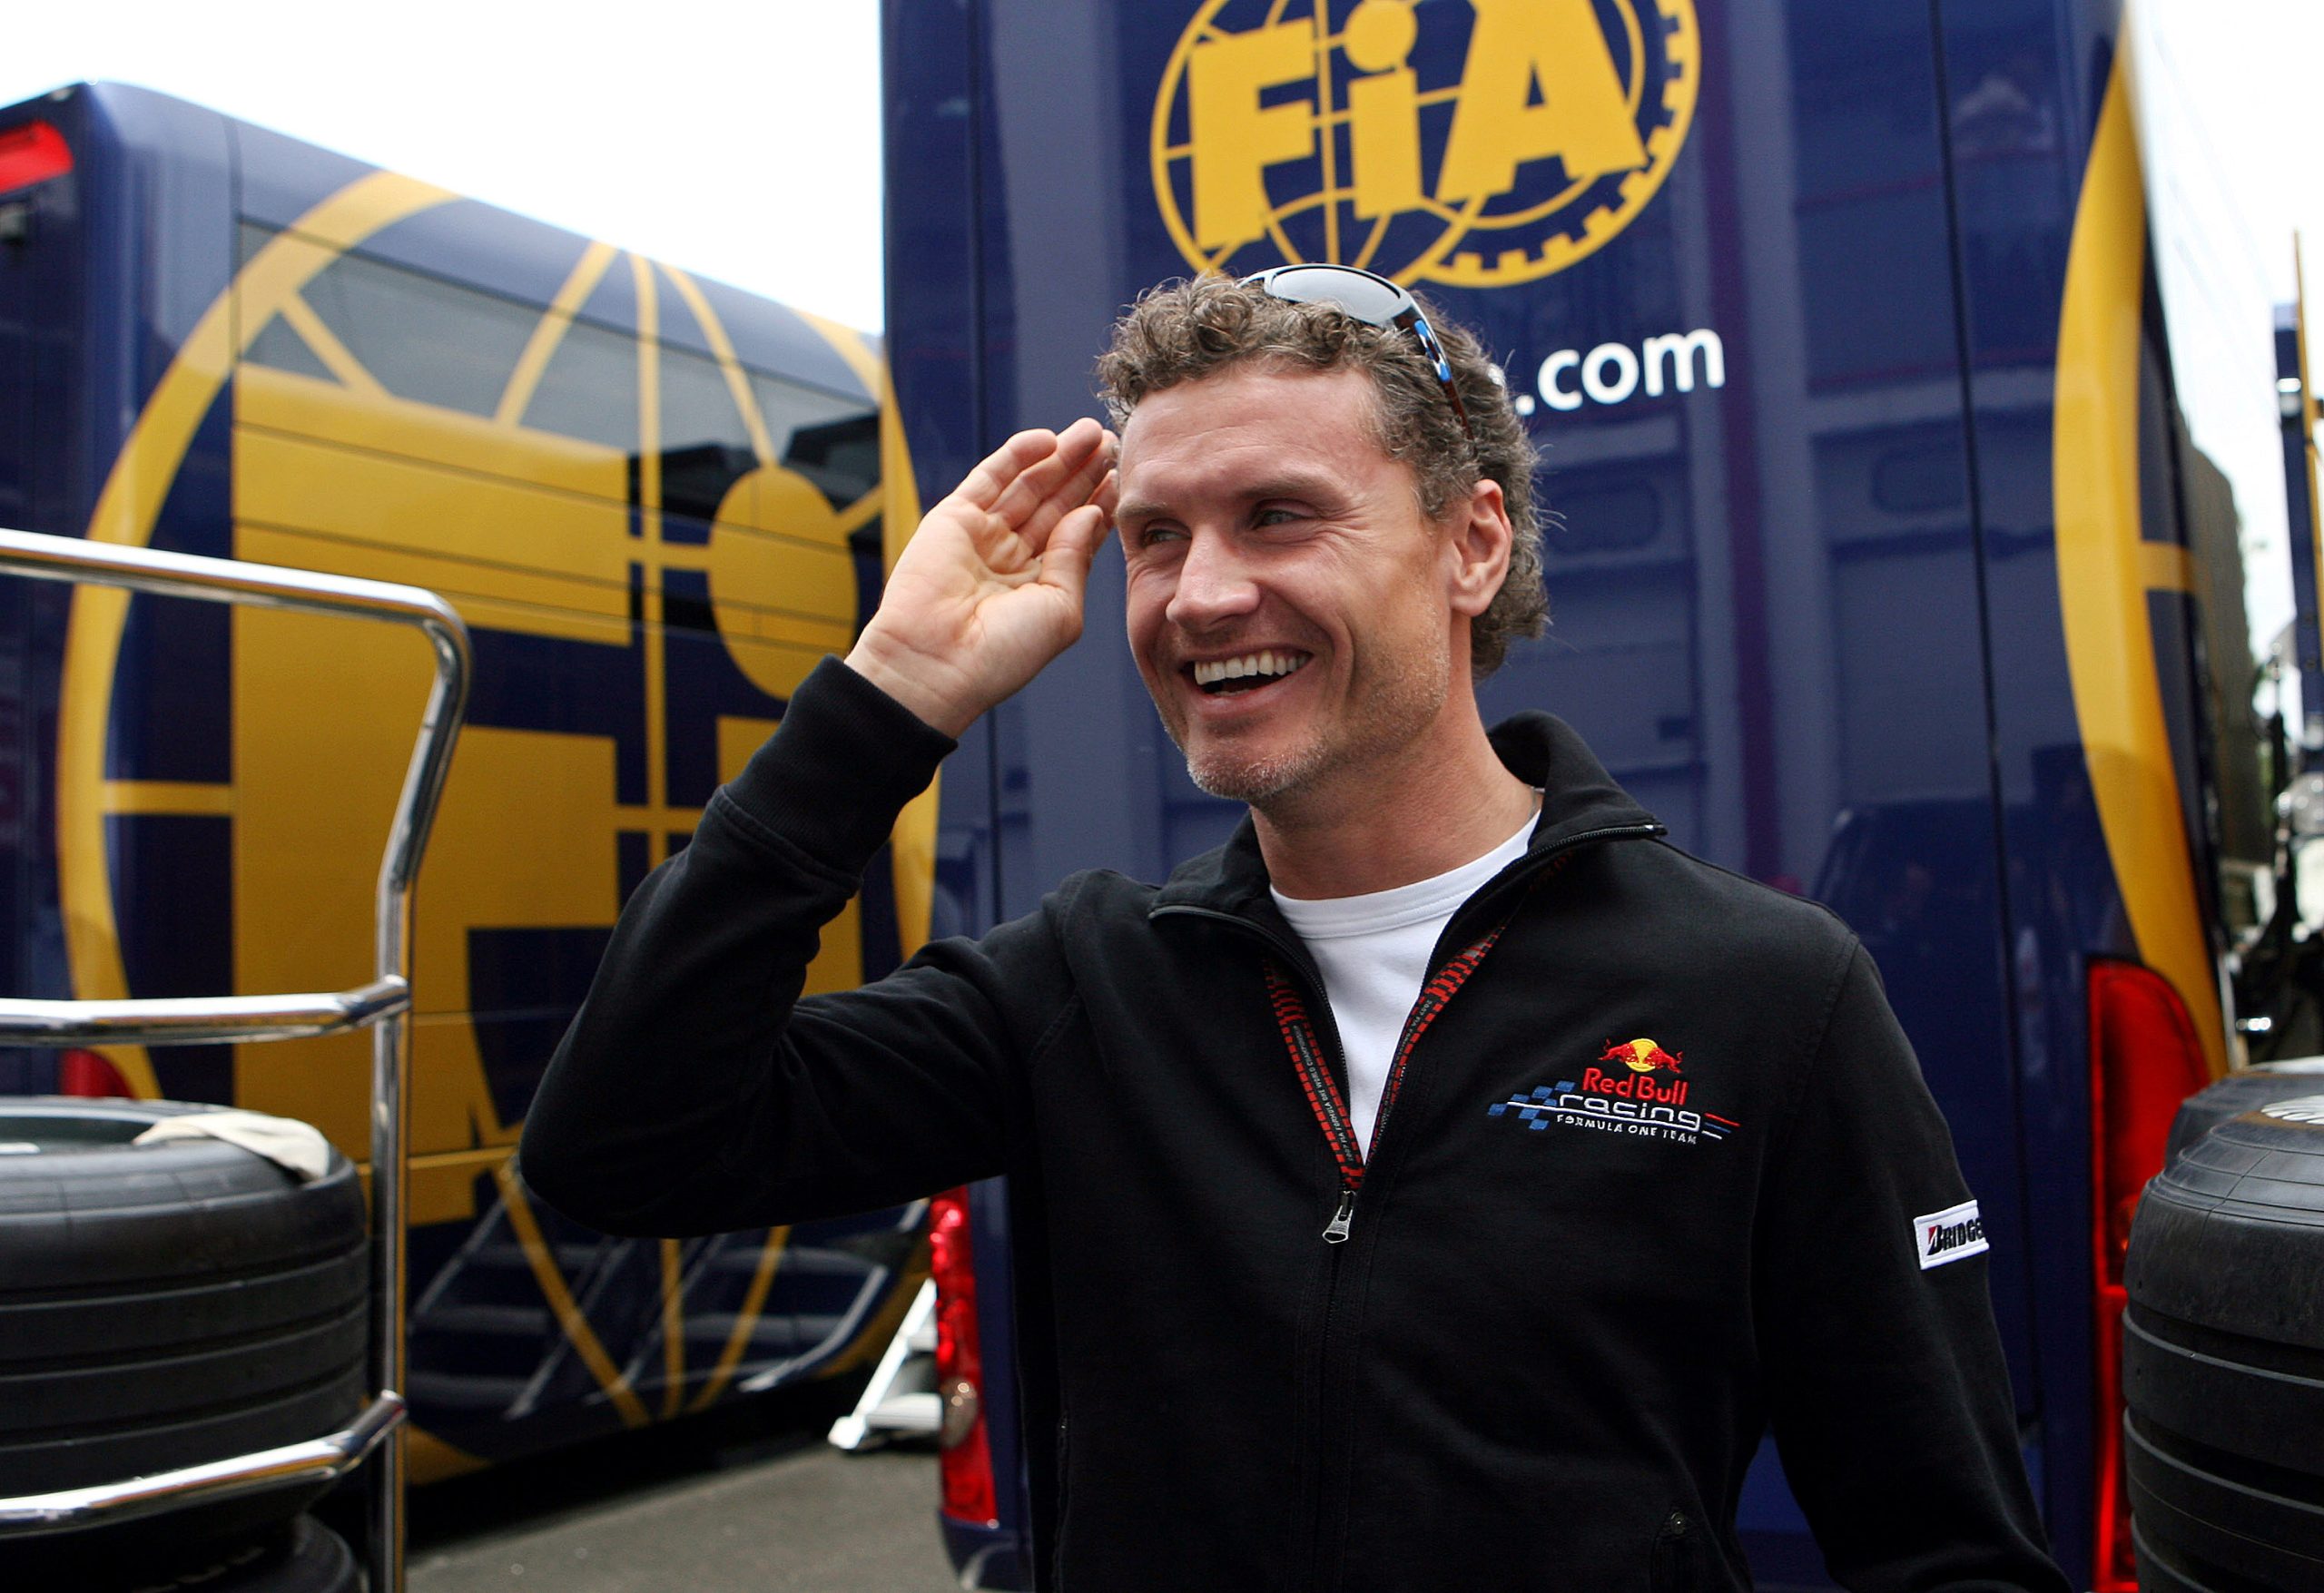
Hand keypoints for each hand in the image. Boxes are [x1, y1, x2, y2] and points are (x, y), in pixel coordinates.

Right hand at [846, 417, 1117, 736]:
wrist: (937, 664)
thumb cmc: (1003, 653)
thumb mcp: (1060, 609)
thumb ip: (1075, 557)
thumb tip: (1089, 512)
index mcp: (1040, 585)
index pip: (1076, 534)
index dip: (1099, 503)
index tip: (1123, 475)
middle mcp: (1012, 557)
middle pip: (1055, 503)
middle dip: (1083, 472)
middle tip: (1111, 441)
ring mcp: (982, 535)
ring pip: (1028, 485)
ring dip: (1059, 457)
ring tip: (1091, 433)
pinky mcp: (953, 518)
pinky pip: (989, 477)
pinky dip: (1017, 455)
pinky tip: (1049, 440)